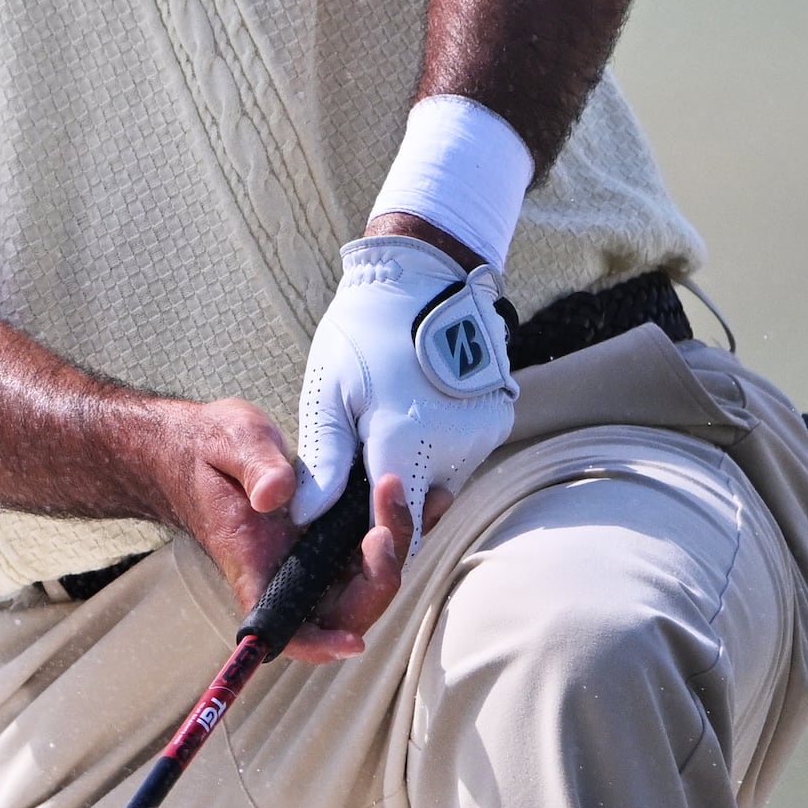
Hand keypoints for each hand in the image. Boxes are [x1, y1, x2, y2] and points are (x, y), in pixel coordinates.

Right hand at [139, 398, 412, 659]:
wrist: (199, 444)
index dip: (319, 643)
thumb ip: (255, 466)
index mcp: (252, 558)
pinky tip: (426, 499)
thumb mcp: (227, 440)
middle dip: (378, 576)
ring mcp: (311, 555)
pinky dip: (401, 532)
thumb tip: (278, 495)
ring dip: (396, 550)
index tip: (352, 642)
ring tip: (410, 497)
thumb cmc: (206, 446)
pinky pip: (372, 550)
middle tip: (385, 524)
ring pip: (365, 581)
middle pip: (344, 608)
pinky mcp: (329, 535)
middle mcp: (286, 568)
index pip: (280, 622)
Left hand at [298, 232, 515, 531]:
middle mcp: (459, 445)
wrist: (425, 276)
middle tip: (355, 469)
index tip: (346, 531)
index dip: (372, 532)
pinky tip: (411, 417)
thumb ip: (324, 460)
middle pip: (421, 502)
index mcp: (411, 441)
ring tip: (380, 431)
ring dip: (414, 473)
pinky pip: (463, 455)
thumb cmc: (363, 331)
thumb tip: (309, 518)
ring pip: (443, 481)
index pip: (396, 519)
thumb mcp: (329, 393)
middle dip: (389, 499)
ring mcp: (485, 433)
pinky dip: (437, 451)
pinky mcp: (499, 420)